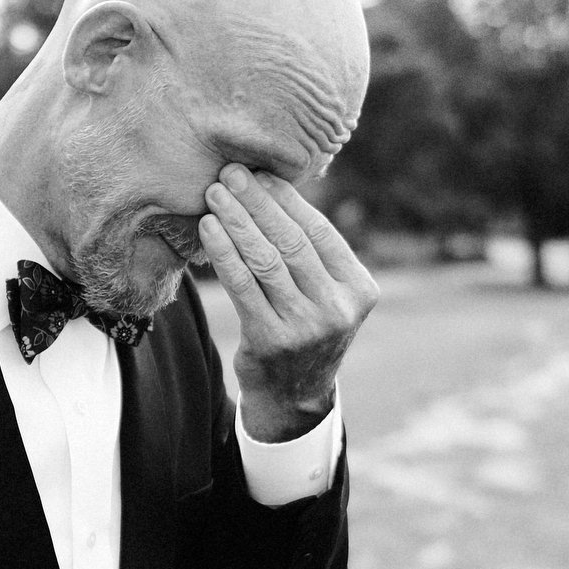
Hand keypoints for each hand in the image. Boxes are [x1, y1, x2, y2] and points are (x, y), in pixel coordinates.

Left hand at [198, 164, 379, 442]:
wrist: (293, 396)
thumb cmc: (304, 328)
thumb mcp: (326, 294)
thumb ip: (314, 253)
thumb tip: (272, 186)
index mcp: (359, 288)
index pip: (320, 232)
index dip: (286, 199)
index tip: (259, 172)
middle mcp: (338, 308)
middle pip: (292, 242)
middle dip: (257, 203)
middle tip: (230, 173)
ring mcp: (306, 327)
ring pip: (266, 261)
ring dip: (236, 222)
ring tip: (215, 194)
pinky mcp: (271, 341)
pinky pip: (243, 286)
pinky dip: (224, 252)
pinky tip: (209, 229)